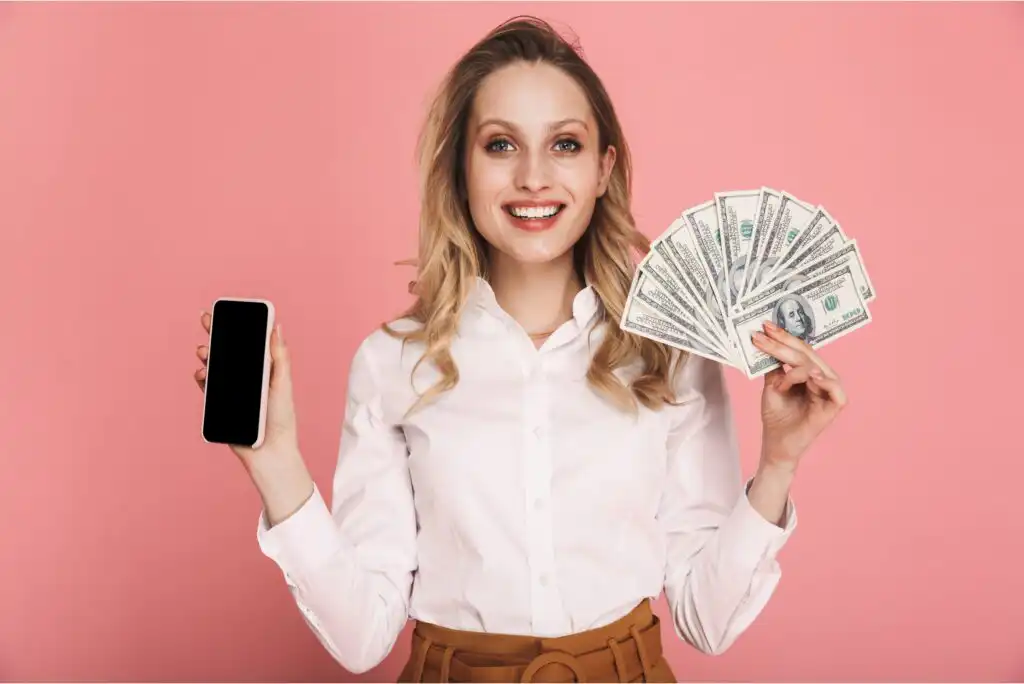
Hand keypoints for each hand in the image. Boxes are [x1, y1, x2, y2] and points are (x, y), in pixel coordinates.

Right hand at [195, 310, 299, 465]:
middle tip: (207, 319)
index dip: (238, 327)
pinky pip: (207, 388)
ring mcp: (232, 391)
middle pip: (228, 351)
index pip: (248, 343)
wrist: (269, 452)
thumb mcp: (282, 384)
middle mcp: (246, 378)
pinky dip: (203, 378)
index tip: (227, 311)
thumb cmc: (281, 419)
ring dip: (208, 355)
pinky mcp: (220, 405)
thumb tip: (277, 327)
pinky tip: (203, 373)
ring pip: (215, 367)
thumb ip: (279, 358)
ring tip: (205, 350)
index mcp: (263, 369)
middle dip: (216, 334)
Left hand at [751, 320, 847, 470]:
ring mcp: (830, 390)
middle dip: (784, 344)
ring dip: (793, 368)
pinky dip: (818, 381)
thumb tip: (767, 338)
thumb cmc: (777, 415)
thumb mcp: (772, 384)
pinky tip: (805, 378)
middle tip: (763, 336)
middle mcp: (822, 377)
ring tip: (778, 380)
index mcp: (810, 371)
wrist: (777, 443)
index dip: (784, 337)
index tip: (765, 327)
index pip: (800, 349)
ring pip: (815, 367)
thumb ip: (775, 364)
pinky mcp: (835, 405)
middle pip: (807, 355)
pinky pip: (833, 388)